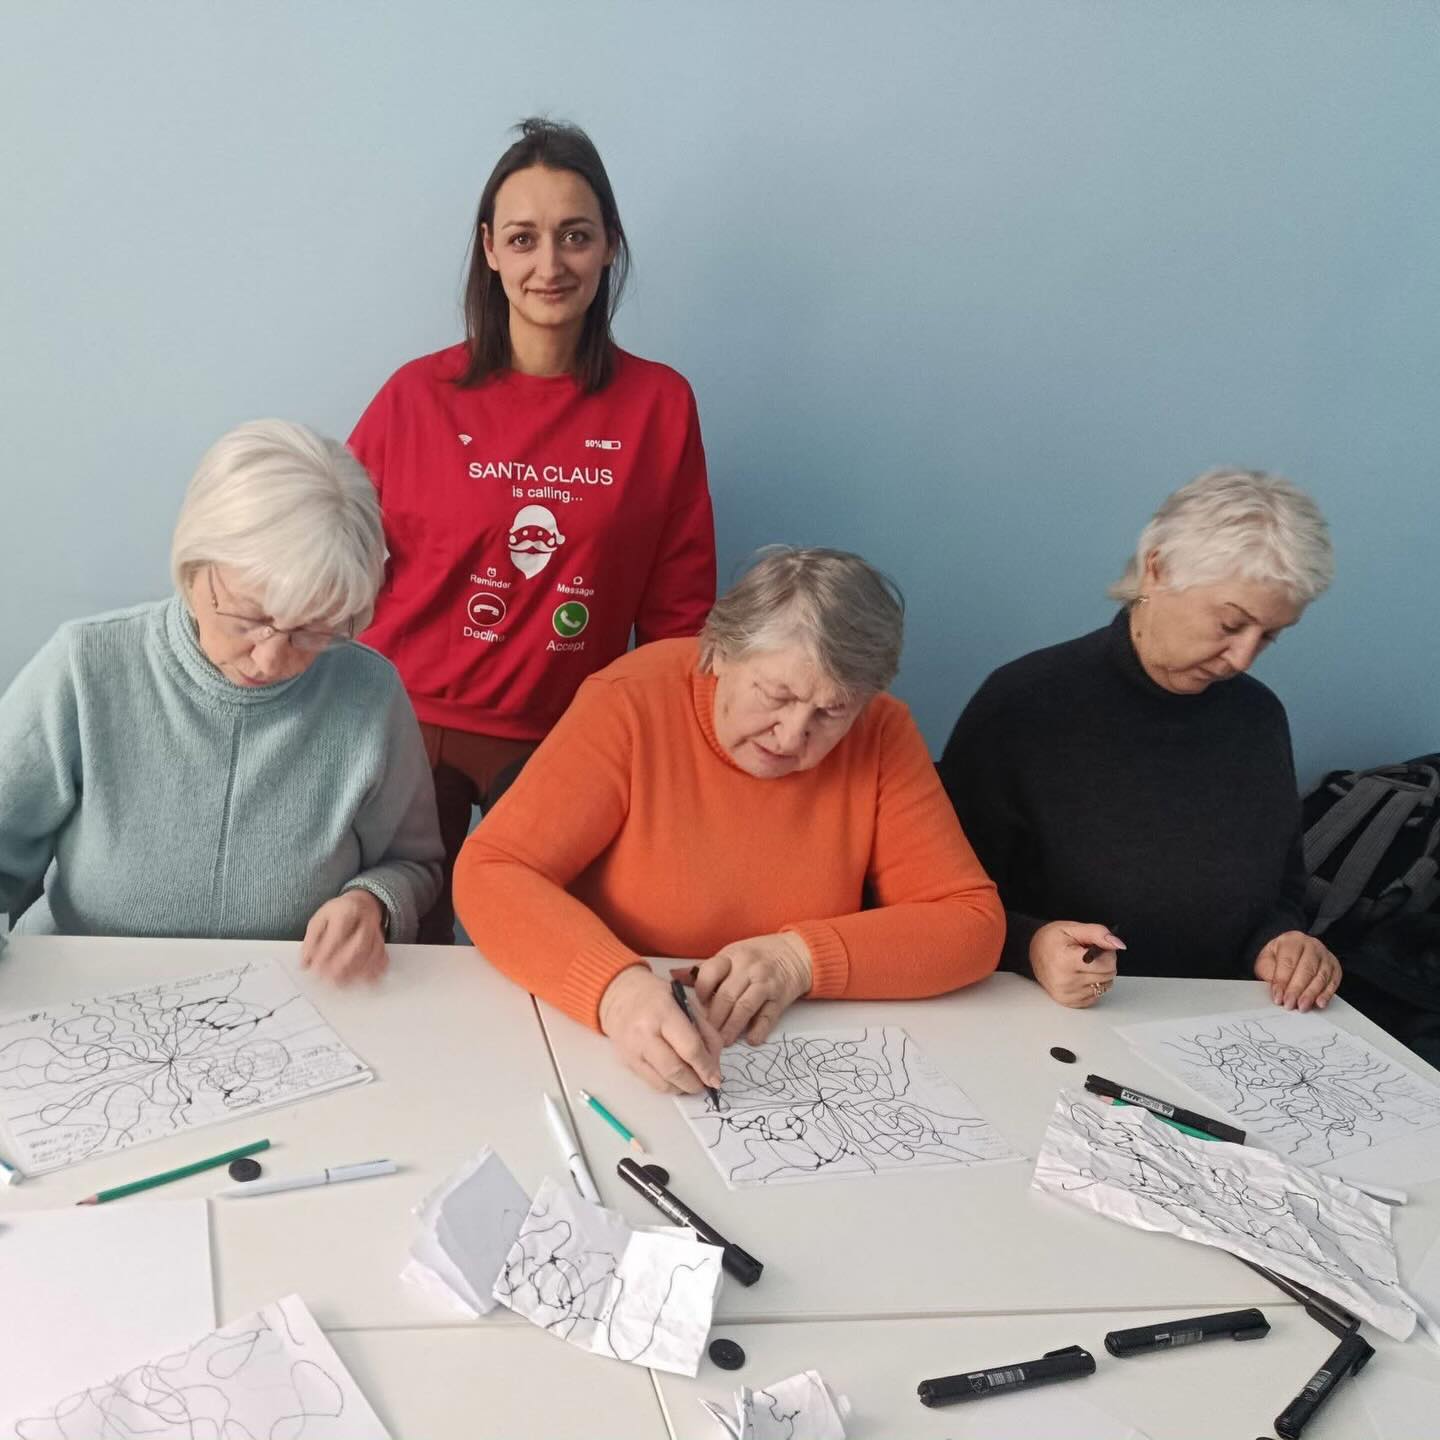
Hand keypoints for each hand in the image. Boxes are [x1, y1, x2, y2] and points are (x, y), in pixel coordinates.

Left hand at [301, 890, 388, 984]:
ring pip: (371, 954)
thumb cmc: (338, 913)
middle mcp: (365, 920)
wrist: (362, 903)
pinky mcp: (382, 942)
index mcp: (346, 911)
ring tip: (341, 983)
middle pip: (359, 944)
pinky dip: (375, 971)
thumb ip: (311, 940)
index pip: (337, 934)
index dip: (326, 953)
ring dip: (356, 972)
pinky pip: (382, 958)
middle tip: (328, 979)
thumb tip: (304, 963)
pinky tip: (364, 981)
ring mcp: (376, 931)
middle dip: (343, 965)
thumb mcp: (319, 919)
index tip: (314, 968)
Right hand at [598, 966, 723, 1094]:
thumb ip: (704, 1029)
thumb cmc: (657, 996)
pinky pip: (651, 1083)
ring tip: (693, 1082)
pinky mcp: (626, 1062)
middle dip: (695, 1083)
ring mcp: (632, 1050)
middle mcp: (644, 1033)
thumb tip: (714, 1063)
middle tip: (707, 1084)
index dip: (706, 1067)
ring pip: (663, 1083)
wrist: (619, 995)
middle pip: (675, 1070)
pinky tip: (677, 1080)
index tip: (716, 1078)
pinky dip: (668, 1086)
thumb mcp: (685, 1001)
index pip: (690, 1047)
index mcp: (663, 1012)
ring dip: (683, 1088)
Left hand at [692, 933, 812, 1045]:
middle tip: (704, 1037)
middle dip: (714, 1019)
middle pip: (726, 996)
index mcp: (732, 956)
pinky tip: (750, 1039)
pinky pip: (769, 1016)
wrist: (795, 953)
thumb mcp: (731, 955)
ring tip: (722, 1043)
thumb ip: (706, 969)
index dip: (700, 994)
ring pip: (745, 1007)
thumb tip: (674, 977)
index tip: (695, 1010)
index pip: (710, 973)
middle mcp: (749, 968)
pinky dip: (759, 1029)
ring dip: (732, 1028)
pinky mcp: (781, 998)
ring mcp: (766, 983)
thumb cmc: (756, 956)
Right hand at [1029, 921, 1125, 1007]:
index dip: (1107, 953)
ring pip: (1104, 986)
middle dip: (1104, 963)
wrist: (1032, 952)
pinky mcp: (1069, 1002)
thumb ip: (1098, 933)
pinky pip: (1095, 996)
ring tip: (1083, 965)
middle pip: (1108, 976)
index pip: (1108, 965)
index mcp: (1066, 961)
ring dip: (1099, 975)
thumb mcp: (1074, 928)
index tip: (1096, 947)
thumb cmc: (1051, 940)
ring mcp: (1067, 994)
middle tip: (1088, 955)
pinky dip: (1092, 985)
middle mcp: (1065, 981)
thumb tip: (1118, 945)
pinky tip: (1080, 976)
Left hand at [1254, 932, 1341, 1010]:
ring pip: (1320, 976)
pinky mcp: (1335, 967)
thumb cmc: (1279, 957)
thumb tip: (1276, 991)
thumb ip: (1269, 973)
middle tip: (1290, 1004)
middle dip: (1297, 989)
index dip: (1282, 981)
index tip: (1278, 997)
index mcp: (1292, 940)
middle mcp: (1311, 945)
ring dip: (1311, 994)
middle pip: (1306, 969)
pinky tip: (1320, 1003)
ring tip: (1302, 1007)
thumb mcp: (1267, 960)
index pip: (1288, 961)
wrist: (1293, 951)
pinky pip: (1333, 981)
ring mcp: (1325, 955)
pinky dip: (1326, 994)